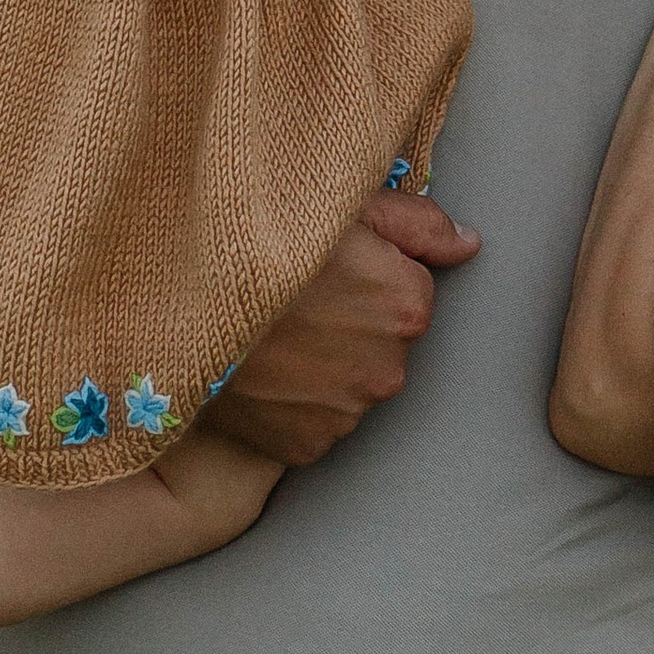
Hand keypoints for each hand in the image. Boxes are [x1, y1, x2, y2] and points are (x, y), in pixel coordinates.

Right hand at [201, 186, 481, 465]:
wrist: (182, 306)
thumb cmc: (263, 244)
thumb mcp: (348, 206)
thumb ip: (420, 224)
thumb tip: (470, 246)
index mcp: (407, 305)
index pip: (410, 291)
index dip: (370, 276)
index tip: (329, 270)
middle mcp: (389, 368)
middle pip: (384, 341)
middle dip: (354, 323)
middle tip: (300, 301)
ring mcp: (347, 414)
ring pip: (351, 383)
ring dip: (326, 365)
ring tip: (277, 335)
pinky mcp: (307, 446)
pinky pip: (317, 421)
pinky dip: (297, 402)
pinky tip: (267, 372)